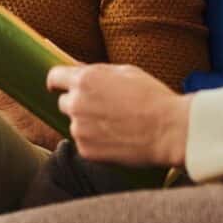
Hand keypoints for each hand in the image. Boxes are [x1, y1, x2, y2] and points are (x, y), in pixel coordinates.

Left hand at [46, 64, 191, 167]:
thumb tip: (80, 72)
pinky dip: (95, 141)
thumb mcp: (125, 72)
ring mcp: (79, 129)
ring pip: (75, 123)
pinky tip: (116, 138)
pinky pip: (84, 142)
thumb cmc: (152, 97)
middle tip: (102, 108)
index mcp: (85, 79)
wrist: (168, 130)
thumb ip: (98, 72)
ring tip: (115, 124)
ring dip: (87, 123)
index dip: (58, 82)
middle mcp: (77, 103)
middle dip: (78, 103)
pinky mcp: (86, 150)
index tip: (59, 86)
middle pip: (64, 102)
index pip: (54, 77)